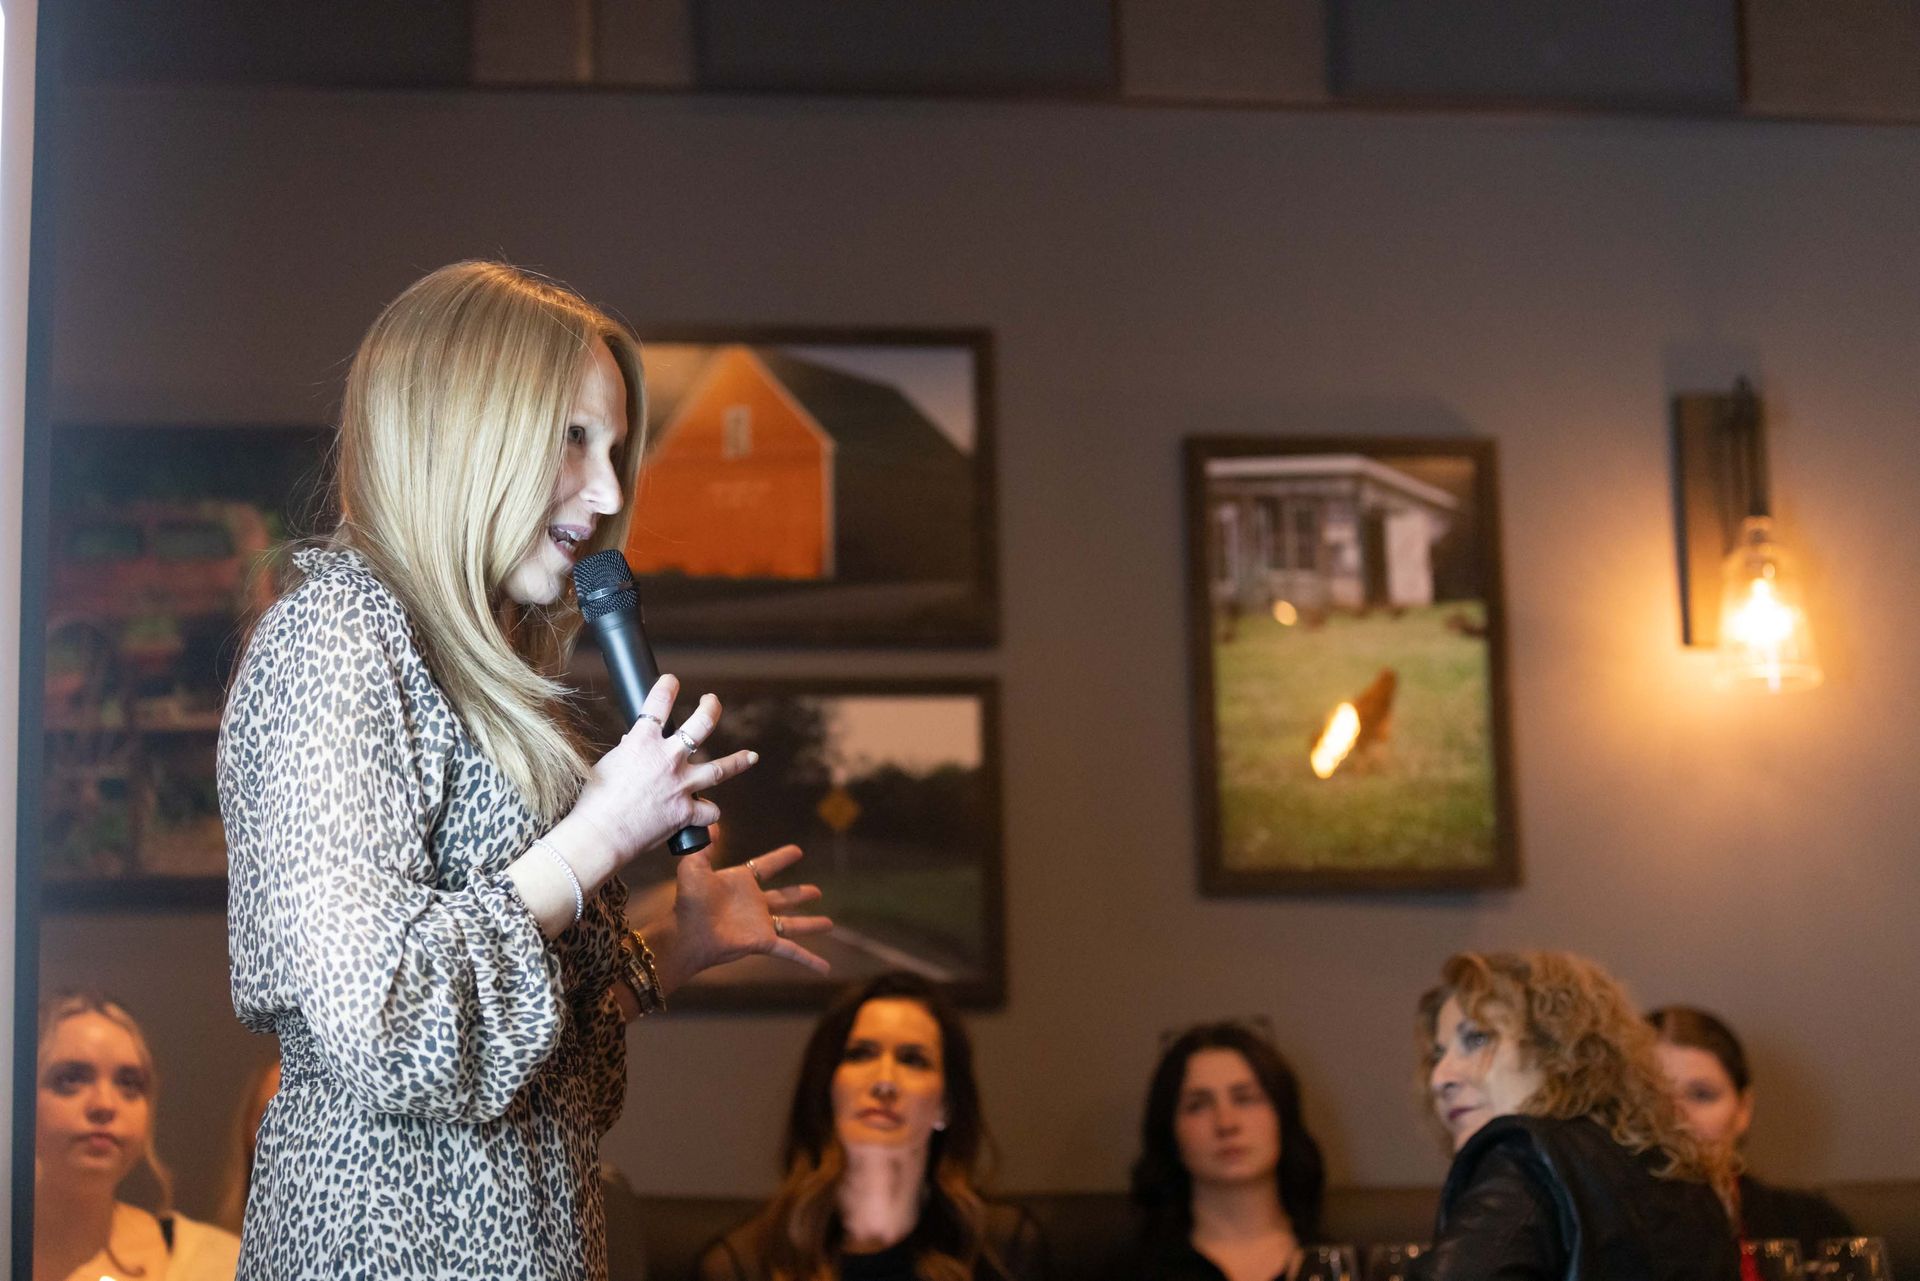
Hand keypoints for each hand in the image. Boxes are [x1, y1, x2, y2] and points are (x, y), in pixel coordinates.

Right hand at [558, 675, 757, 876]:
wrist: (600, 835)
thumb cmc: (595, 801)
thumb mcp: (608, 765)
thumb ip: (628, 752)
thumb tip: (634, 742)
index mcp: (642, 742)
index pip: (658, 703)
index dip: (667, 687)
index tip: (672, 681)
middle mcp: (667, 759)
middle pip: (701, 724)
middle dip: (711, 709)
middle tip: (711, 702)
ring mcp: (681, 785)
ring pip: (720, 768)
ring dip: (738, 761)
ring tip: (750, 756)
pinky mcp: (686, 812)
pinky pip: (709, 811)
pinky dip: (708, 812)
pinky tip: (709, 812)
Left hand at [650, 844, 831, 992]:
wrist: (687, 933)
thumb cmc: (689, 901)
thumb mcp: (694, 866)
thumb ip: (705, 846)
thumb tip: (712, 824)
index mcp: (740, 884)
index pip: (765, 867)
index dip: (781, 859)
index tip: (797, 851)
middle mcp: (753, 904)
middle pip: (783, 898)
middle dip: (799, 894)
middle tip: (817, 891)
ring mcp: (760, 925)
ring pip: (792, 924)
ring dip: (810, 924)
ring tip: (829, 923)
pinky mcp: (764, 942)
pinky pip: (792, 952)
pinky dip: (809, 960)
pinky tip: (825, 968)